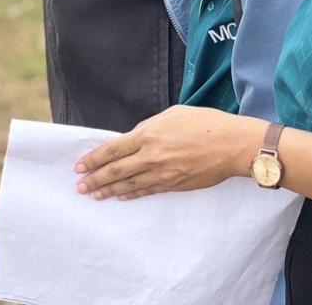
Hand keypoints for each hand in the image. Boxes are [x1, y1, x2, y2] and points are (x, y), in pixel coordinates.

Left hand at [74, 105, 265, 200]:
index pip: (113, 150)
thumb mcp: (172, 115)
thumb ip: (149, 128)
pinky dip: (132, 194)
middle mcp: (151, 156)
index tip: (80, 166)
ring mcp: (163, 173)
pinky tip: (121, 196)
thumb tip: (135, 138)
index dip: (94, 159)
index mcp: (148, 134)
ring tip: (95, 195)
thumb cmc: (204, 123)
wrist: (231, 144)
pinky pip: (148, 191)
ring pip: (129, 184)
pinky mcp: (174, 185)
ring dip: (109, 190)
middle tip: (80, 186)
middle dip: (95, 179)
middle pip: (116, 170)